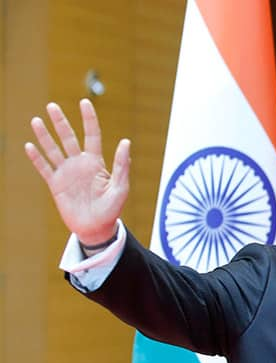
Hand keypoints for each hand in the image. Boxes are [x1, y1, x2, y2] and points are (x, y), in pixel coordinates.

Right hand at [24, 99, 129, 244]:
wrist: (96, 228)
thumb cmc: (112, 209)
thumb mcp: (121, 187)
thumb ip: (122, 165)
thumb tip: (126, 141)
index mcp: (96, 162)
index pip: (92, 135)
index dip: (89, 119)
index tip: (84, 102)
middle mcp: (80, 164)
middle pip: (68, 138)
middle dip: (60, 122)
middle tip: (52, 106)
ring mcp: (66, 173)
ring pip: (53, 150)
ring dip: (44, 136)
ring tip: (36, 120)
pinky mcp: (56, 185)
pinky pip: (44, 168)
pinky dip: (37, 158)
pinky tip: (29, 146)